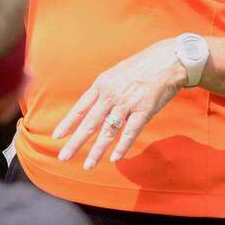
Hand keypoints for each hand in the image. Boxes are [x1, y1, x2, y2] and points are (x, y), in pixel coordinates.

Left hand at [53, 40, 187, 167]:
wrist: (167, 60)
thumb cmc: (141, 67)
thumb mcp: (115, 74)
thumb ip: (103, 90)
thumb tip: (92, 105)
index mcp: (101, 85)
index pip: (80, 108)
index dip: (68, 123)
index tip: (57, 136)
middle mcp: (111, 95)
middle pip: (89, 123)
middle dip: (75, 142)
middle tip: (63, 157)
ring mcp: (127, 103)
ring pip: (108, 131)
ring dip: (97, 150)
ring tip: (88, 165)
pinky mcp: (144, 110)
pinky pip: (130, 132)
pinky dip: (122, 146)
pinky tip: (115, 158)